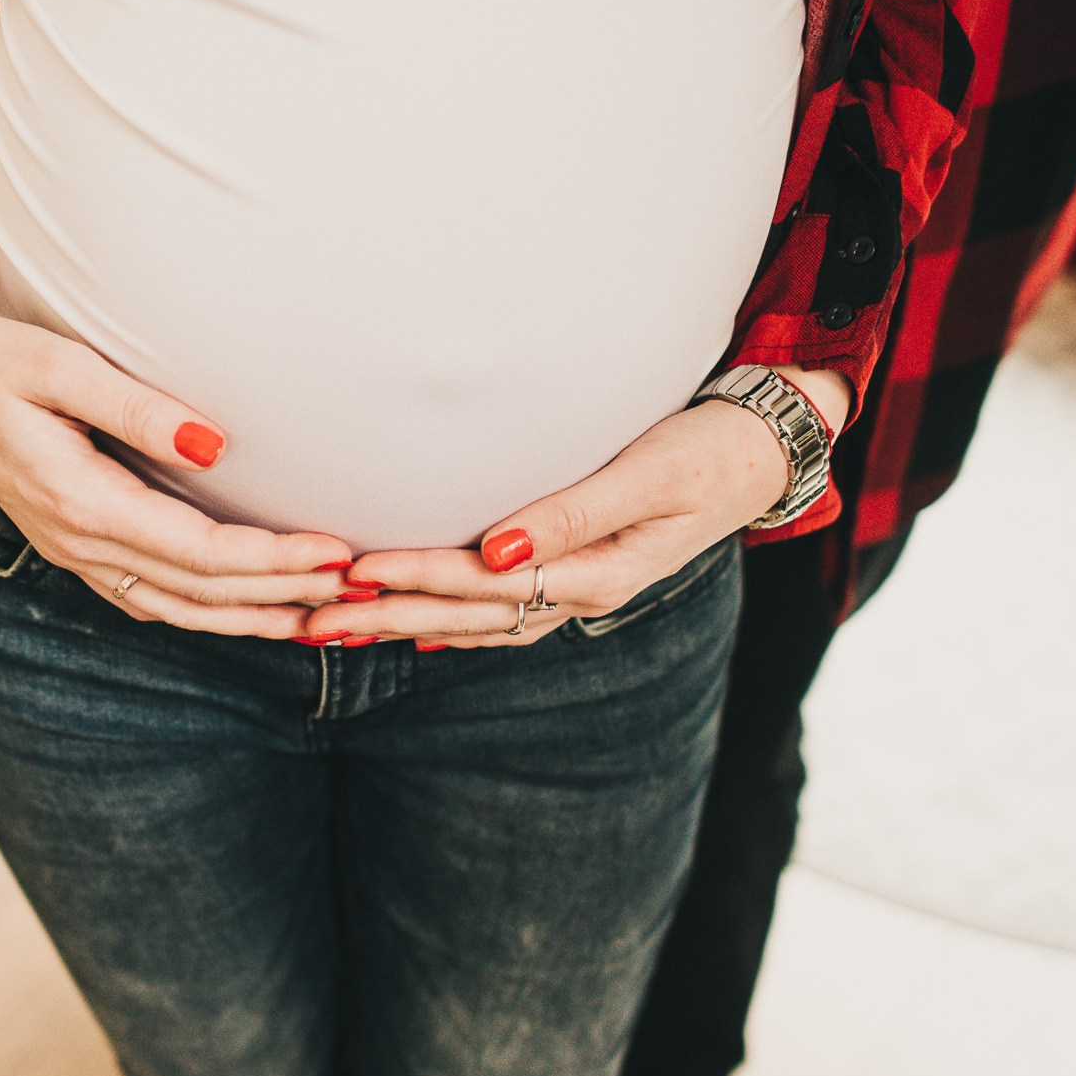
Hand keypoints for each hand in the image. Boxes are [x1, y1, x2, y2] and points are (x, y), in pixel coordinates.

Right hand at [0, 249, 356, 637]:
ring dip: (254, 618)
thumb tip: (217, 446)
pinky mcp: (81, 549)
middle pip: (199, 592)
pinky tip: (258, 612)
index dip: (272, 560)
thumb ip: (135, 406)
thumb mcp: (60, 366)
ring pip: (179, 611)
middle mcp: (79, 543)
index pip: (197, 552)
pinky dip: (213, 615)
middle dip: (284, 594)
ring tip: (327, 618)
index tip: (338, 551)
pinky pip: (156, 602)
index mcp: (79, 501)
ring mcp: (77, 554)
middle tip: (360, 586)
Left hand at [302, 368, 849, 648]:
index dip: (417, 579)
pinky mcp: (575, 573)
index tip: (355, 572)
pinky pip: (498, 611)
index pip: (485, 584)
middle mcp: (580, 592)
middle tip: (311, 618)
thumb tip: (498, 551)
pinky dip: (447, 619)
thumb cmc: (708, 449)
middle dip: (388, 616)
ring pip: (475, 620)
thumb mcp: (650, 474)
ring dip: (405, 622)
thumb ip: (574, 513)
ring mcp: (577, 589)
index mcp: (596, 572)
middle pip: (466, 614)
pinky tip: (409, 624)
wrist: (764, 451)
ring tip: (337, 625)